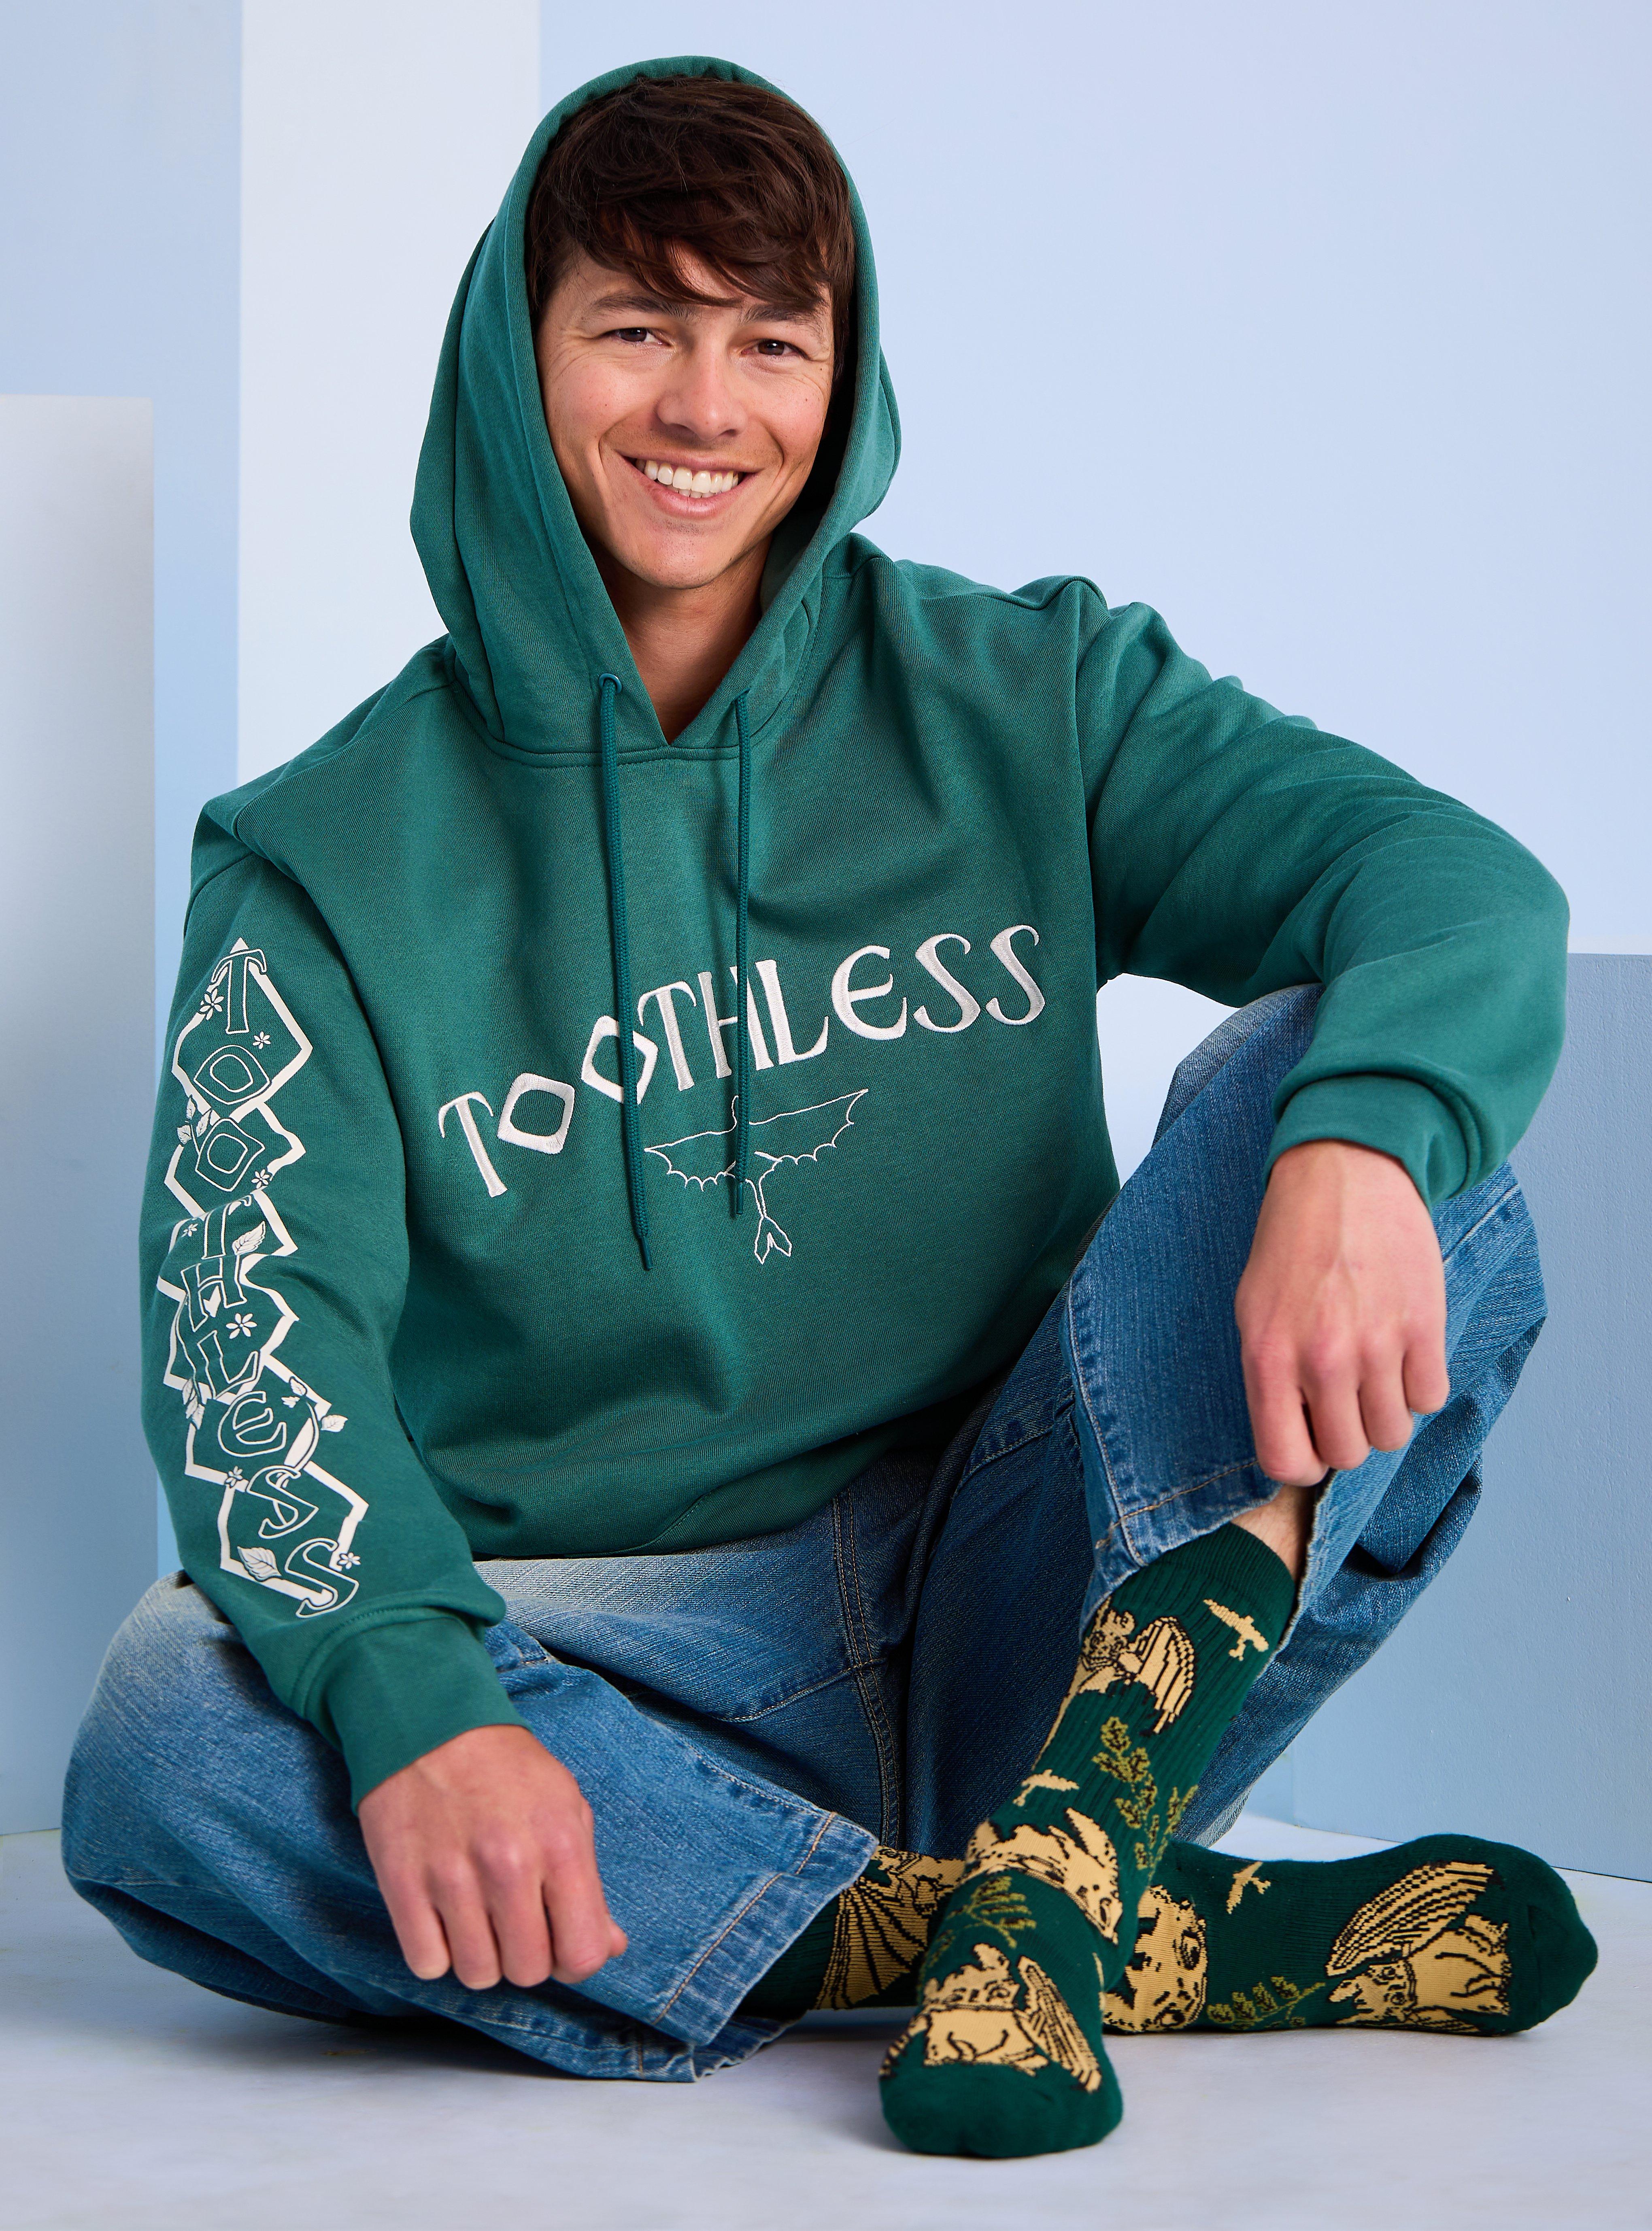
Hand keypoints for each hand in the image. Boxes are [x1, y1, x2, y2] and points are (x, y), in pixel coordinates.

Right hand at [357, 1723, 626, 1990]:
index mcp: (560, 1843)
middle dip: (525, 1956)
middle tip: (513, 1920)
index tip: (560, 1942)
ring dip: (480, 1956)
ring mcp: (452, 1877)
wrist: (429, 1725)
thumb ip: (589, 1884)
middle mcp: (509, 1864)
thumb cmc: (505, 1769)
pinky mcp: (403, 1884)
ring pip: (477, 1974)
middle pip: (528, 1971)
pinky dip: (435, 1951)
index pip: (584, 1952)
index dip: (575, 1961)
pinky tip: (442, 1915)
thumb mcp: (566, 1807)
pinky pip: (426, 1963)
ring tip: (477, 1915)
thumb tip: (610, 1947)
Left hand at [1235, 1138, 1448, 1486]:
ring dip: (1387, 1411)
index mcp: (1268, 1358)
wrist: (1343, 1175)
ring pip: (1394, 1433)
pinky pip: (1430, 1398)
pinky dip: (1420, 1384)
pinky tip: (1403, 1350)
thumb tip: (1299, 1441)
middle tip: (1345, 1396)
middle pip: (1349, 1453)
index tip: (1312, 1441)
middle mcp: (1321, 1359)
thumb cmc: (1292, 1246)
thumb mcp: (1256, 1313)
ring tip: (1375, 1368)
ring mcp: (1376, 1345)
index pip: (1287, 1461)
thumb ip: (1272, 1380)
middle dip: (1349, 1434)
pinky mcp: (1424, 1327)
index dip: (1304, 1461)